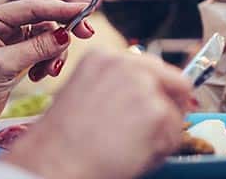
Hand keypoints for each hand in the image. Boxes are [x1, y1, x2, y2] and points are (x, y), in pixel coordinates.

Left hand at [0, 0, 93, 131]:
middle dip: (64, 27)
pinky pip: (43, 48)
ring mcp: (9, 38)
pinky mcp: (16, 53)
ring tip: (48, 72)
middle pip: (44, 15)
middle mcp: (0, 24)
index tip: (88, 10)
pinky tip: (38, 76)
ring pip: (47, 34)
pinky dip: (48, 60)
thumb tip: (66, 35)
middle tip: (86, 35)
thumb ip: (36, 48)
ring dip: (55, 52)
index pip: (34, 6)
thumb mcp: (2, 67)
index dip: (64, 8)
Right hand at [5, 51, 192, 178]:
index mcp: (105, 57)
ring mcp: (144, 87)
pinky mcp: (157, 112)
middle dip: (168, 106)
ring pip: (174, 113)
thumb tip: (149, 92)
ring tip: (128, 148)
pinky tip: (133, 155)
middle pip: (174, 82)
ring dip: (160, 134)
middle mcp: (127, 65)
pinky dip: (160, 150)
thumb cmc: (60, 143)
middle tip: (151, 130)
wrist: (51, 167)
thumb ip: (118, 86)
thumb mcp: (84, 95)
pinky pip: (174, 136)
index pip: (153, 67)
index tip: (157, 104)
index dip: (158, 90)